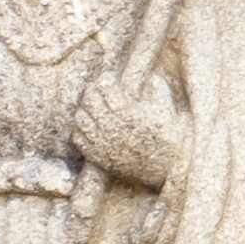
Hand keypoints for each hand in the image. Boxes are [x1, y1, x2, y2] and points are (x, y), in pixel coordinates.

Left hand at [74, 75, 188, 193]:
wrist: (165, 167)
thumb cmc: (166, 135)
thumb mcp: (166, 106)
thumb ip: (156, 86)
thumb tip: (147, 75)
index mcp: (127, 112)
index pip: (104, 86)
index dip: (106, 78)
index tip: (111, 79)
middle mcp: (112, 127)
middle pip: (89, 99)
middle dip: (93, 90)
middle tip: (100, 90)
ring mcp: (102, 143)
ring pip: (80, 118)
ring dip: (85, 109)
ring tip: (95, 107)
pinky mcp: (98, 157)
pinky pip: (78, 138)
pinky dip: (81, 128)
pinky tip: (91, 125)